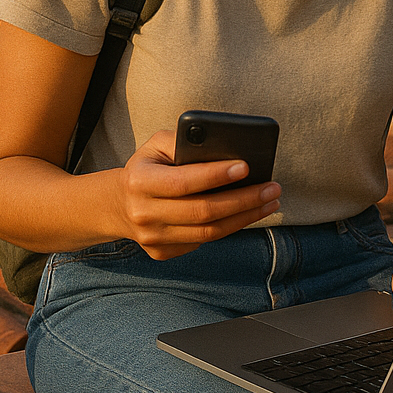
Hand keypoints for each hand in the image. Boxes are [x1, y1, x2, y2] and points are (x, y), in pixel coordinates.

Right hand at [114, 130, 280, 260]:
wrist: (120, 205)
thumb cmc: (148, 167)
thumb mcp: (156, 145)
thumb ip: (185, 140)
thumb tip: (224, 147)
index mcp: (139, 181)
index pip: (183, 182)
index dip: (216, 175)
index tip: (246, 166)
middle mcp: (144, 213)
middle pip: (203, 211)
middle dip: (244, 199)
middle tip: (272, 188)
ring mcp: (153, 238)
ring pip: (209, 232)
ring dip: (245, 217)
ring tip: (269, 202)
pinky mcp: (163, 252)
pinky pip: (204, 241)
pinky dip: (230, 227)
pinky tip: (248, 213)